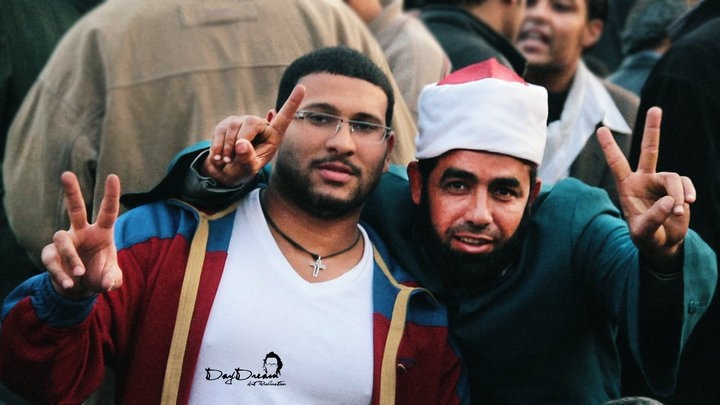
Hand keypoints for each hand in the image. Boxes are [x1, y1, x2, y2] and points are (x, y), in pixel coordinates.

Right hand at [42, 172, 121, 298]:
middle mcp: (82, 232)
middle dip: (71, 192)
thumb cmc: (99, 275)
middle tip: (66, 174)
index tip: (112, 176)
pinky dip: (61, 274)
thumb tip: (108, 283)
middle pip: (75, 209)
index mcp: (101, 232)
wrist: (80, 288)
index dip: (111, 195)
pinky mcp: (51, 254)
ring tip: (79, 273)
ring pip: (62, 239)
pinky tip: (69, 284)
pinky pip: (52, 261)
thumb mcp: (111, 278)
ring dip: (71, 256)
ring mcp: (65, 242)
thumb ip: (114, 279)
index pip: (108, 212)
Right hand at [203, 84, 304, 185]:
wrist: (225, 171)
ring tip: (226, 160)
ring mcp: (242, 122)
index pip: (284, 117)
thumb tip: (241, 143)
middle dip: (240, 141)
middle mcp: (259, 124)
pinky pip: (220, 130)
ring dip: (227, 147)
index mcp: (273, 135)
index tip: (301, 87)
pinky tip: (218, 157)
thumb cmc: (243, 169)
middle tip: (232, 159)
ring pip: (233, 126)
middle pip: (251, 122)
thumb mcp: (248, 170)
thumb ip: (247, 159)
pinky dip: (217, 146)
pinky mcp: (226, 123)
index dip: (292, 102)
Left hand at [597, 107, 694, 270]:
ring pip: (673, 177)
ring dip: (677, 195)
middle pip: (650, 150)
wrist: (663, 245)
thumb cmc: (646, 238)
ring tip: (678, 212)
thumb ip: (653, 218)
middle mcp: (644, 180)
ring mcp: (662, 183)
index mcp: (627, 187)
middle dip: (653, 129)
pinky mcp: (678, 189)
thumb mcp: (642, 233)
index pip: (616, 164)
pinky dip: (687, 194)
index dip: (610, 147)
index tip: (601, 129)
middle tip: (656, 109)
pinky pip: (685, 185)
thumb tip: (671, 201)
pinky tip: (687, 205)